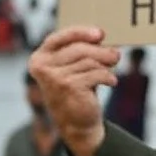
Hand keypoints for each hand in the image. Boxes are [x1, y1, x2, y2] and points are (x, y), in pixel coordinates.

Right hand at [27, 26, 120, 155]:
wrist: (76, 123)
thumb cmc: (76, 90)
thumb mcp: (73, 68)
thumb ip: (80, 51)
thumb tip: (101, 37)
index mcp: (39, 58)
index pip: (59, 37)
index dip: (80, 33)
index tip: (100, 33)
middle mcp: (42, 67)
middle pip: (79, 49)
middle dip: (101, 51)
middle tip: (116, 55)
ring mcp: (54, 78)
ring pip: (89, 61)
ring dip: (106, 65)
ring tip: (111, 70)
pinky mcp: (69, 87)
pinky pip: (96, 73)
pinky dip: (108, 77)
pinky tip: (111, 82)